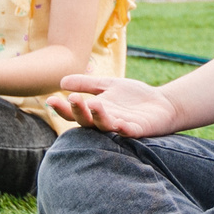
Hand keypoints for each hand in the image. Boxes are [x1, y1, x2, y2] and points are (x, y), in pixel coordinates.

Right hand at [51, 72, 182, 137]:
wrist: (162, 104)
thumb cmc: (133, 97)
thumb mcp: (107, 85)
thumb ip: (86, 84)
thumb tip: (61, 81)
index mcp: (95, 112)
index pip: (74, 112)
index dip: (63, 108)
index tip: (50, 100)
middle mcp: (105, 121)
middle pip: (87, 121)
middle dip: (78, 111)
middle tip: (72, 99)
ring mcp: (121, 127)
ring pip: (106, 126)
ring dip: (99, 117)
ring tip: (93, 104)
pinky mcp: (138, 130)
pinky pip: (129, 131)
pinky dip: (124, 129)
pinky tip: (119, 123)